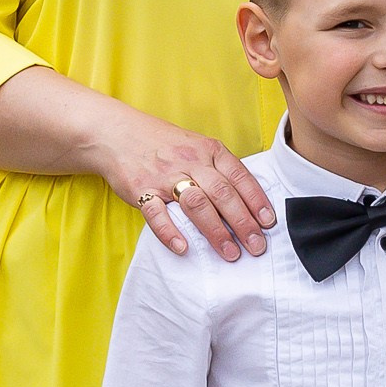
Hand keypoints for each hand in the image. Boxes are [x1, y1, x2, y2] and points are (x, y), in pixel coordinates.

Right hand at [92, 111, 274, 263]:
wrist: (116, 133)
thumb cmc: (162, 144)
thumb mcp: (196, 146)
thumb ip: (218, 169)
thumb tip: (248, 200)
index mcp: (208, 150)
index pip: (238, 176)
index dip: (256, 200)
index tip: (269, 223)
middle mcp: (190, 161)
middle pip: (222, 193)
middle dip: (243, 222)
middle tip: (257, 246)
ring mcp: (165, 175)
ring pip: (196, 203)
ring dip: (216, 231)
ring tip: (230, 253)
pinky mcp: (141, 189)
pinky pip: (157, 213)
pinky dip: (170, 231)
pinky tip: (183, 247)